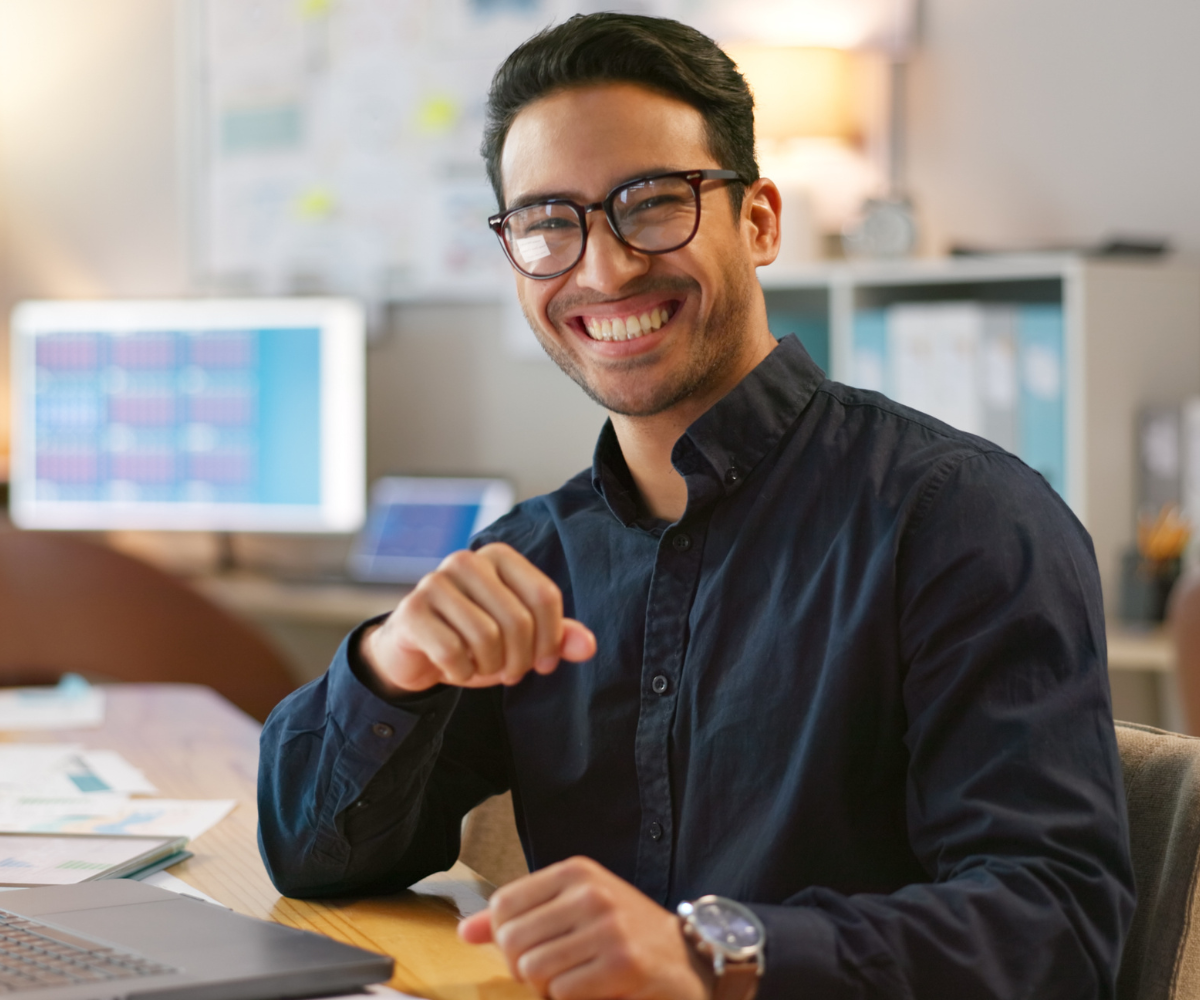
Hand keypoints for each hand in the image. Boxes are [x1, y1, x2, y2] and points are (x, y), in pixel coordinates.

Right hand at [361, 543, 595, 694]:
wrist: (416, 653)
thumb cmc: (474, 639)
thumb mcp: (521, 639)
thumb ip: (557, 638)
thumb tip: (588, 647)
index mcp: (498, 556)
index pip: (544, 596)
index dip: (552, 639)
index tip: (544, 662)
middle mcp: (466, 561)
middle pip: (518, 620)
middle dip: (520, 659)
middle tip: (512, 672)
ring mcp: (434, 583)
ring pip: (485, 637)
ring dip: (490, 667)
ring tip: (483, 667)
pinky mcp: (410, 611)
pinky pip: (451, 651)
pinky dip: (461, 672)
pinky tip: (456, 668)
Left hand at [458, 856, 712, 999]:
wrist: (687, 957)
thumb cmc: (623, 933)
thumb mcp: (574, 908)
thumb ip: (519, 917)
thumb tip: (465, 932)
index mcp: (575, 872)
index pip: (503, 903)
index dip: (505, 936)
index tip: (530, 945)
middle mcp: (591, 893)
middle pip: (513, 940)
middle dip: (522, 966)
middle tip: (550, 971)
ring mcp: (607, 928)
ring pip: (533, 969)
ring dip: (544, 987)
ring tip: (569, 980)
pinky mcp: (621, 964)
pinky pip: (562, 992)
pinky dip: (568, 999)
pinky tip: (589, 989)